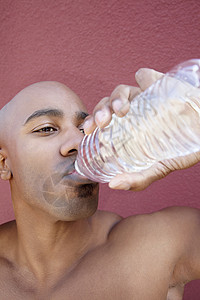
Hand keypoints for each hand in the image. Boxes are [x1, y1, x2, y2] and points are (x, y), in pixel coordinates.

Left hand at [83, 68, 199, 190]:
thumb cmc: (182, 150)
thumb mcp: (158, 168)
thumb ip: (137, 179)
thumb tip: (112, 186)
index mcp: (126, 129)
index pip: (101, 124)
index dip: (91, 125)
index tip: (88, 131)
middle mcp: (131, 112)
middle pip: (107, 106)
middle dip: (100, 111)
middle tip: (101, 122)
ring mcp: (144, 97)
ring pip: (121, 91)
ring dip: (116, 98)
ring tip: (121, 111)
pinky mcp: (159, 84)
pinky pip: (144, 76)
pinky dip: (142, 78)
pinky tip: (144, 88)